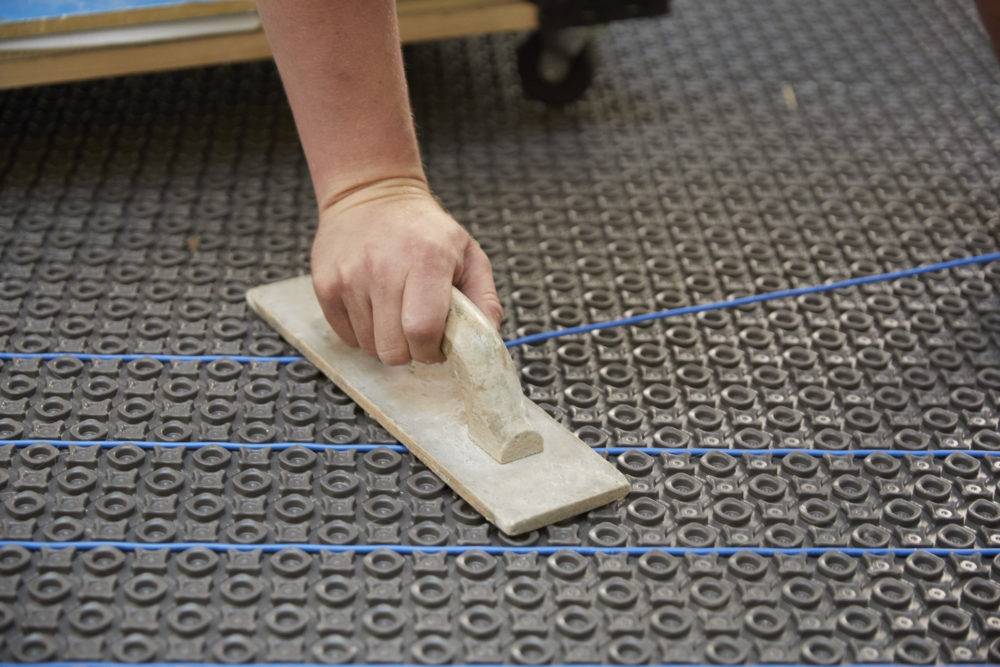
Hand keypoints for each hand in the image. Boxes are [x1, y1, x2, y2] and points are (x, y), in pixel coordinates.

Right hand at [311, 178, 501, 364]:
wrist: (371, 194)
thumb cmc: (426, 231)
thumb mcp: (468, 254)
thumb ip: (484, 299)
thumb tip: (487, 341)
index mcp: (426, 260)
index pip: (422, 331)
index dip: (432, 351)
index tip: (437, 345)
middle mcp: (382, 269)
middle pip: (393, 349)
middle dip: (410, 351)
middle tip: (417, 332)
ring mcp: (349, 278)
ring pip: (369, 347)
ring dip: (386, 341)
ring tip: (395, 312)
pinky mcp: (325, 285)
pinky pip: (347, 336)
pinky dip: (364, 332)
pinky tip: (375, 307)